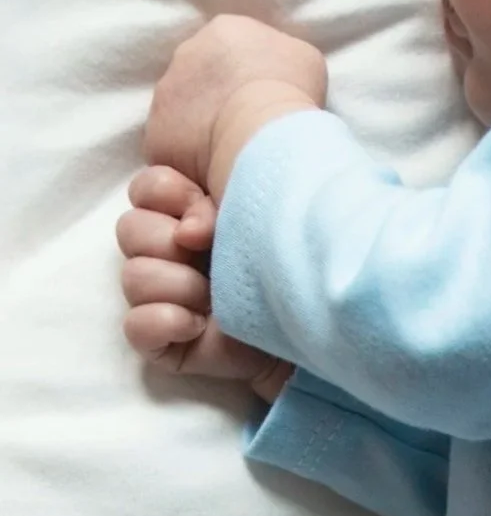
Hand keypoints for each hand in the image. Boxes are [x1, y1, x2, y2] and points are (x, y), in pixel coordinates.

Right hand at [117, 166, 292, 400]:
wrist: (334, 311)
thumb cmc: (305, 241)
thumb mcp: (268, 192)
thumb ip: (232, 172)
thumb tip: (197, 215)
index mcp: (204, 211)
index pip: (147, 190)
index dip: (163, 191)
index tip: (204, 202)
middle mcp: (188, 252)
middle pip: (130, 231)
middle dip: (165, 236)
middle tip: (211, 247)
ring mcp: (181, 297)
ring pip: (132, 278)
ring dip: (170, 279)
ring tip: (211, 291)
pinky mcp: (179, 343)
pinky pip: (137, 331)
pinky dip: (156, 322)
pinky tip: (194, 320)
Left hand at [144, 15, 326, 192]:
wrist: (262, 135)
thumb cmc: (290, 94)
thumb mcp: (304, 59)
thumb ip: (281, 55)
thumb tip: (275, 69)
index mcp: (224, 31)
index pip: (228, 48)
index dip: (244, 75)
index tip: (258, 96)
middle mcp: (185, 55)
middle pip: (199, 78)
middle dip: (216, 99)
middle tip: (242, 123)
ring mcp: (165, 95)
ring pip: (181, 114)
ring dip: (199, 129)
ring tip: (230, 150)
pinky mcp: (156, 135)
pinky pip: (172, 148)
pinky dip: (189, 159)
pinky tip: (215, 167)